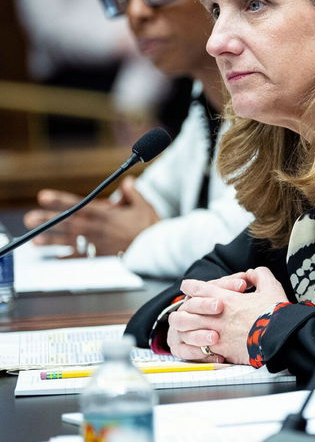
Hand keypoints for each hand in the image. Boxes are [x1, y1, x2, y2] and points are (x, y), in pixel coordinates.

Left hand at [23, 178, 159, 254]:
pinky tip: (55, 258)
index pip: (79, 205)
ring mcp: (97, 244)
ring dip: (51, 241)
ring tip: (35, 240)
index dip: (60, 200)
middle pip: (69, 223)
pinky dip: (68, 259)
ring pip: (70, 241)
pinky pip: (81, 258)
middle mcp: (98, 229)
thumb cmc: (152, 229)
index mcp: (106, 215)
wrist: (157, 250)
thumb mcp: (144, 206)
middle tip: (30, 219)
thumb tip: (126, 182)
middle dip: (48, 220)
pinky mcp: (101, 257)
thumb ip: (132, 193)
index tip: (44, 197)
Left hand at [167, 268, 287, 364]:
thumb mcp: (271, 287)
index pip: (200, 288)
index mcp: (226, 298)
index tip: (187, 286)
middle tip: (182, 309)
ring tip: (186, 330)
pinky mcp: (221, 351)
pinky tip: (200, 347)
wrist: (280, 338)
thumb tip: (253, 273)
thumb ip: (260, 275)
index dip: (191, 286)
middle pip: (188, 310)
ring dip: (187, 329)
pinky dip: (197, 347)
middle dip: (184, 309)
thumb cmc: (276, 313)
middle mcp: (217, 316)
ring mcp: (217, 334)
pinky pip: (200, 349)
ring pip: (189, 330)